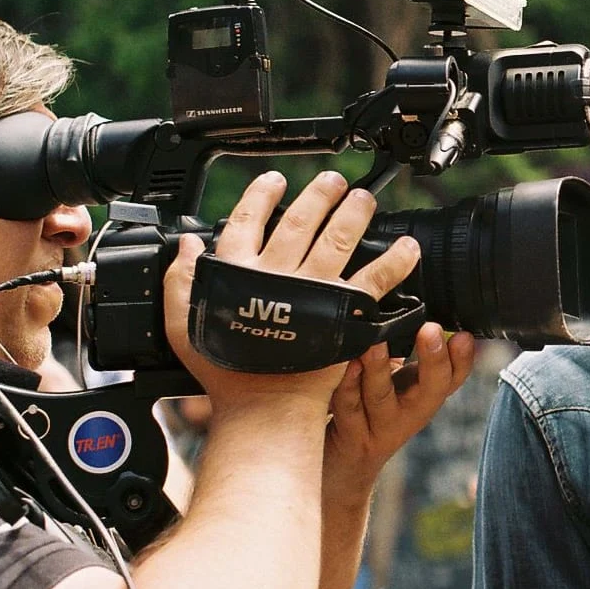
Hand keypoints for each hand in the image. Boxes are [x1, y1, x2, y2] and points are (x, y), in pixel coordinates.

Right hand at [163, 170, 421, 414]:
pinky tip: (408, 247)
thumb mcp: (184, 326)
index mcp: (237, 274)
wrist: (263, 407)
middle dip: (320, 195)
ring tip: (365, 199)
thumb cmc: (226, 373)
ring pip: (338, 238)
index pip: (246, 221)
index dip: (261, 196)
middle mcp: (277, 275)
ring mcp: (312, 292)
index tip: (275, 181)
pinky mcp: (344, 312)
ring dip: (354, 213)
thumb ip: (180, 282)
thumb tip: (188, 244)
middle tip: (334, 182)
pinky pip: (375, 278)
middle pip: (300, 221)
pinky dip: (395, 260)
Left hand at [324, 324, 474, 496]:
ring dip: (380, 370)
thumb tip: (420, 303)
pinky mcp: (350, 435)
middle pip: (431, 389)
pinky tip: (346, 365)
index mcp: (426, 394)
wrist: (345, 466)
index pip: (455, 375)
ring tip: (376, 344)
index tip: (464, 335)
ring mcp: (380, 426)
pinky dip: (347, 386)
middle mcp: (410, 412)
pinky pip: (347, 408)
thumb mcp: (401, 380)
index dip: (464, 359)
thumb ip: (411, 348)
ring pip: (382, 398)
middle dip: (434, 360)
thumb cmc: (374, 408)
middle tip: (431, 330)